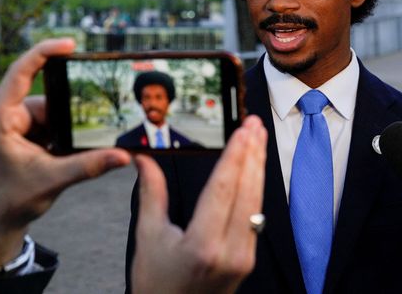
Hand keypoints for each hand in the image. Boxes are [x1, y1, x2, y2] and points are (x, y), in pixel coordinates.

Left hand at [0, 38, 130, 266]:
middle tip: (78, 133)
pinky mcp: (26, 133)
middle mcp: (6, 114)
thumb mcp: (52, 180)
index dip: (44, 52)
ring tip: (65, 153)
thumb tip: (124, 155)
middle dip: (68, 113)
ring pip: (53, 112)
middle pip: (47, 98)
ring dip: (66, 129)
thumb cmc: (12, 201)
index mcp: (0, 118)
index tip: (70, 44)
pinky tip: (65, 154)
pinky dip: (64, 136)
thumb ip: (88, 165)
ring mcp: (16, 123)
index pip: (21, 72)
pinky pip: (52, 124)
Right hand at [132, 115, 267, 293]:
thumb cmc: (156, 284)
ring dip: (258, 167)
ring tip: (258, 139)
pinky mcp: (247, 259)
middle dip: (252, 153)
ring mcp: (243, 257)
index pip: (225, 189)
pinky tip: (254, 169)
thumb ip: (151, 193)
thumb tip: (143, 159)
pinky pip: (256, 216)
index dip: (236, 155)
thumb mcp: (148, 236)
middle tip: (255, 124)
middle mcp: (229, 251)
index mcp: (202, 245)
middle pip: (247, 191)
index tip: (244, 130)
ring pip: (256, 202)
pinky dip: (256, 188)